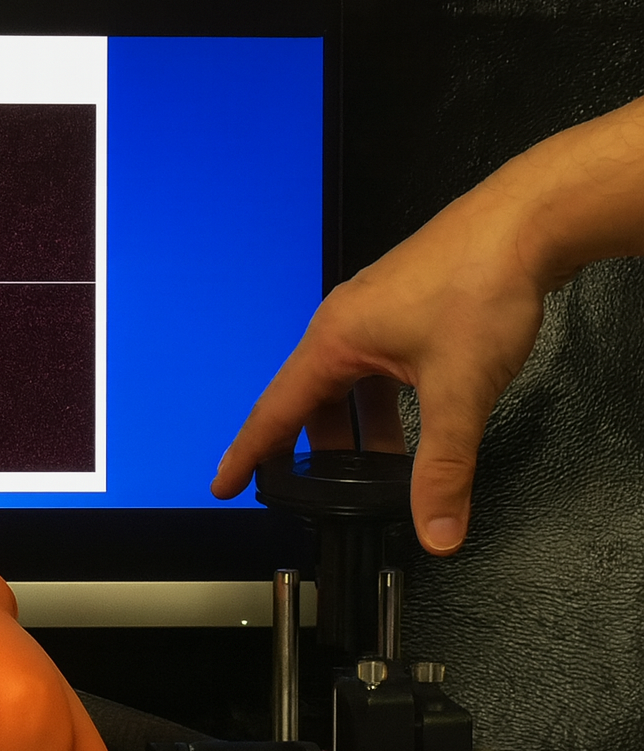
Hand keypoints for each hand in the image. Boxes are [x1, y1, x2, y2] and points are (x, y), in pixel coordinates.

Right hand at [211, 179, 547, 553]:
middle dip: (313, 453)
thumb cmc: (481, 281)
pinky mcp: (405, 310)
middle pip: (313, 404)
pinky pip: (375, 370)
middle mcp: (343, 326)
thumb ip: (445, 467)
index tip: (223, 483)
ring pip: (350, 389)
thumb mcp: (459, 390)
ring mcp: (373, 315)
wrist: (527, 221)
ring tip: (380, 473)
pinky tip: (414, 425)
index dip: (249, 454)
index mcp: (334, 342)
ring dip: (360, 432)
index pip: (275, 411)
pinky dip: (383, 407)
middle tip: (307, 492)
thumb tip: (437, 529)